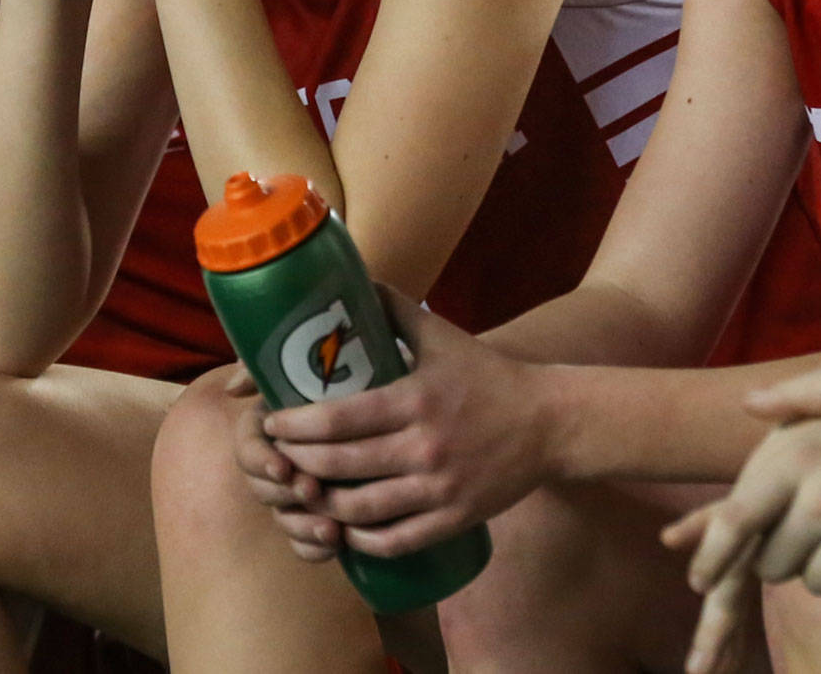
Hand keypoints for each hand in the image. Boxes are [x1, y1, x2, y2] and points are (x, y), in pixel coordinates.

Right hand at [226, 365, 342, 561]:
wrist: (392, 405)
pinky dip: (314, 548)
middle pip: (262, 488)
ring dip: (302, 526)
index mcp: (268, 428)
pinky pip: (304, 545)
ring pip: (284, 519)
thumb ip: (270, 365)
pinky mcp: (317, 518)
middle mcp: (277, 461)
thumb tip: (235, 387)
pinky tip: (336, 545)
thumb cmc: (349, 375)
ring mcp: (295, 494)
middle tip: (313, 491)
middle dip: (285, 494)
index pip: (247, 448)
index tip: (283, 466)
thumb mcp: (314, 361)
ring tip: (331, 528)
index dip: (260, 460)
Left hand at [253, 291, 558, 560]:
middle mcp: (424, 448)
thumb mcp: (441, 336)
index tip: (270, 421)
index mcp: (414, 400)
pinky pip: (395, 540)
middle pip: (339, 465)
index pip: (337, 419)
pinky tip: (343, 529)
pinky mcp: (455, 519)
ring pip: (360, 510)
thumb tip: (349, 280)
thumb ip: (393, 309)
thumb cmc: (489, 376)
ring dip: (322, 505)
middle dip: (296, 463)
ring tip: (303, 490)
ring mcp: (439, 488)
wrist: (550, 423)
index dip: (294, 425)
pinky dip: (361, 541)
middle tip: (276, 456)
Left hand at [664, 363, 820, 671]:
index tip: (700, 577)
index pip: (735, 518)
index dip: (710, 554)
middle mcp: (818, 498)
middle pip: (771, 562)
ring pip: (812, 585)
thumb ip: (793, 394)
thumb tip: (747, 406)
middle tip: (819, 534)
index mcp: (799, 454)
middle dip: (786, 557)